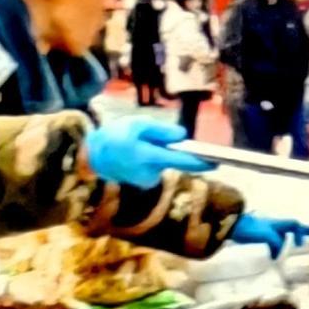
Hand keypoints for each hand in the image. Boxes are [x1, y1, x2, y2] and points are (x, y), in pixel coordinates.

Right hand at [85, 117, 213, 189]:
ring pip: (164, 163)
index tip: (216, 163)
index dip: (200, 162)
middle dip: (171, 150)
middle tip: (152, 138)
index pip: (182, 161)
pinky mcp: (144, 183)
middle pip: (173, 160)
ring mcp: (147, 181)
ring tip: (139, 143)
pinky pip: (156, 167)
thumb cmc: (115, 136)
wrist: (93, 157)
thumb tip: (183, 136)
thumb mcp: (138, 125)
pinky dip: (153, 160)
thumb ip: (162, 131)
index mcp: (149, 157)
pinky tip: (137, 153)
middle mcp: (151, 173)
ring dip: (159, 153)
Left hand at [229, 214, 308, 258]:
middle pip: (289, 227)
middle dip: (298, 233)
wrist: (229, 224)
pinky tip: (271, 255)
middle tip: (302, 242)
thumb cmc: (248, 228)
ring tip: (281, 255)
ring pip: (279, 235)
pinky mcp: (256, 233)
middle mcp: (272, 224)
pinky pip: (270, 239)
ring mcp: (264, 228)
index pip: (294, 224)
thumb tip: (276, 254)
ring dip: (283, 244)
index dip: (303, 229)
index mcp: (276, 224)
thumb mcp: (265, 236)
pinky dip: (273, 247)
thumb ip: (275, 243)